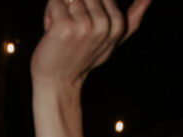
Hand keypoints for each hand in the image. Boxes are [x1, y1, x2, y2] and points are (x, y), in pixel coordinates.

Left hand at [32, 0, 150, 87]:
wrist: (58, 83)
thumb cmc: (83, 59)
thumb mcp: (112, 40)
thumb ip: (132, 19)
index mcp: (117, 25)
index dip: (88, 5)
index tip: (84, 26)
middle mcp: (104, 25)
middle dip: (73, 5)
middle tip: (71, 28)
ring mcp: (85, 26)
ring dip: (60, 10)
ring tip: (62, 31)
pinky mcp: (64, 27)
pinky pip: (55, 1)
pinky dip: (49, 14)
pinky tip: (52, 33)